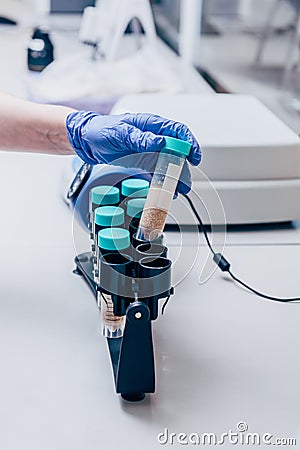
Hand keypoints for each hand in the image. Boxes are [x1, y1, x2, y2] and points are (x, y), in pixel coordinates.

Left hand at [66, 111, 200, 193]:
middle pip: (176, 151)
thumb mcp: (120, 133)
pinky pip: (156, 172)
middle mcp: (153, 137)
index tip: (194, 157)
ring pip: (168, 164)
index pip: (178, 131)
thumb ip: (141, 138)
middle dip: (183, 168)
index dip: (189, 144)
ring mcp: (148, 150)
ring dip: (174, 178)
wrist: (85, 141)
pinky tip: (163, 191)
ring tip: (177, 191)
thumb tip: (161, 142)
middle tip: (185, 183)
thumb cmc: (101, 130)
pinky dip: (161, 182)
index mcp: (151, 125)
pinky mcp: (142, 161)